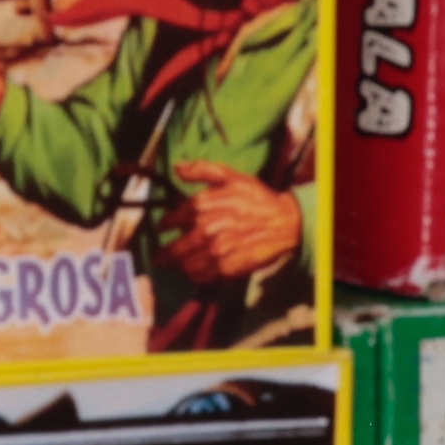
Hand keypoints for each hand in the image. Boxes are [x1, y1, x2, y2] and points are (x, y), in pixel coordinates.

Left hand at [170, 169, 307, 283]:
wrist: (285, 222)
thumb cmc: (257, 197)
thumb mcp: (231, 176)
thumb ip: (201, 170)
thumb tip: (177, 168)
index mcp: (203, 206)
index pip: (172, 219)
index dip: (165, 225)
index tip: (162, 228)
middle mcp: (206, 229)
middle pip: (175, 248)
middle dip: (164, 254)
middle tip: (159, 258)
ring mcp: (216, 250)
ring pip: (186, 265)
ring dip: (179, 266)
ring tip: (176, 266)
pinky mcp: (228, 267)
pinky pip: (204, 276)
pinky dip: (196, 276)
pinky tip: (196, 273)